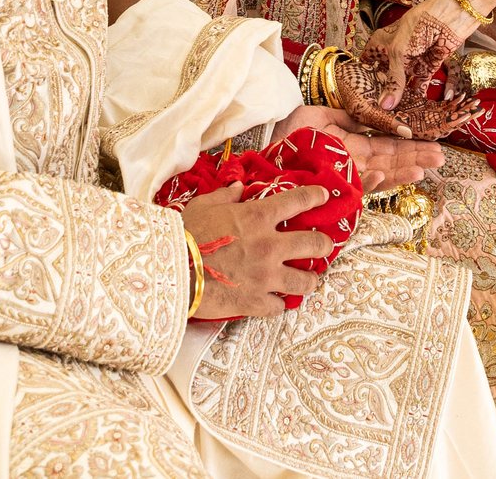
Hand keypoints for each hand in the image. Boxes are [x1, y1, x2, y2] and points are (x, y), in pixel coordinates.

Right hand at [179, 182, 334, 320]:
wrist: (171, 271)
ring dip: (309, 279)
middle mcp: (269, 245)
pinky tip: (274, 301)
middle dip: (324, 244)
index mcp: (258, 217)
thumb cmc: (185, 234)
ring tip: (309, 280)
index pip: (299, 200)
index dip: (315, 196)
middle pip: (315, 244)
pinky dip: (276, 304)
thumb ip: (226, 196)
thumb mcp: (205, 205)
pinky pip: (278, 307)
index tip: (323, 196)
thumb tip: (240, 188)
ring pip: (306, 281)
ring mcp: (265, 276)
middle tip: (324, 245)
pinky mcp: (255, 302)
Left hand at [276, 105, 444, 193]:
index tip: (432, 144)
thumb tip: (374, 115)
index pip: (387, 144)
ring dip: (400, 173)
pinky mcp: (331, 185)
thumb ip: (348, 117)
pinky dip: (368, 181)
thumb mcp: (320, 116)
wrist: (262, 145)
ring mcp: (343, 175)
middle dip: (414, 159)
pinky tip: (384, 175)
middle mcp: (352, 161)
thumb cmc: (287, 131)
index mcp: (352, 143)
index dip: (409, 144)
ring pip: (378, 175)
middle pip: (389, 161)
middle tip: (439, 159)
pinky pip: (354, 185)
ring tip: (422, 170)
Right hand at [361, 0, 477, 121]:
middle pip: (385, 78)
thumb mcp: (399, 52)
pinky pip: (420, 86)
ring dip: (400, 99)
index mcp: (380, 43)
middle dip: (383, 95)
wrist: (450, 15)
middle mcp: (394, 54)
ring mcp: (411, 62)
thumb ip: (394, 80)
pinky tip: (414, 112)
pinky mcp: (428, 68)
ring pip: (402, 85)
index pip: (367, 63)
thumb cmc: (419, 24)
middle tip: (377, 115)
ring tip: (395, 119)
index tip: (360, 99)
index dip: (363, 80)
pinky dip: (418, 98)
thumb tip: (385, 106)